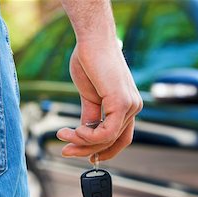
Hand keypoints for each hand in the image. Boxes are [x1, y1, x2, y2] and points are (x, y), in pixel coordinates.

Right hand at [56, 41, 142, 162]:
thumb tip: (85, 135)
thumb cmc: (90, 62)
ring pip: (107, 140)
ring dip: (82, 142)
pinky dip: (88, 136)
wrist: (91, 40)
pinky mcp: (122, 102)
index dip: (104, 151)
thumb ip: (91, 117)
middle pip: (112, 142)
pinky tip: (76, 131)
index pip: (121, 138)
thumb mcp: (90, 96)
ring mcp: (130, 105)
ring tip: (64, 135)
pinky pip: (106, 133)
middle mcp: (133, 108)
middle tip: (65, 151)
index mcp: (127, 106)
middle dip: (86, 150)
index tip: (85, 155)